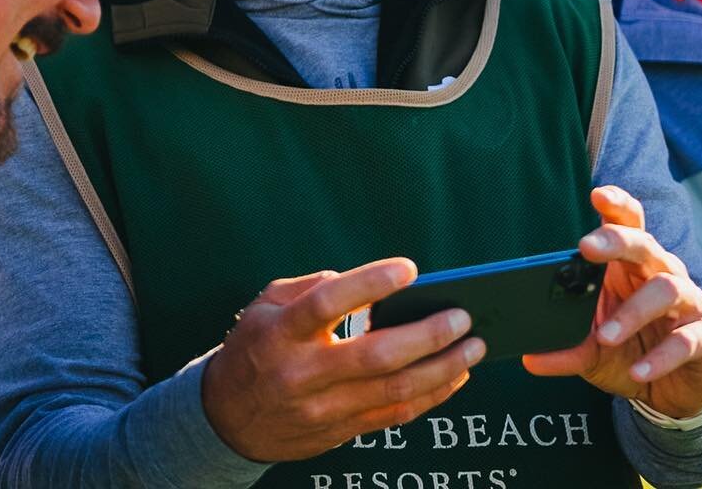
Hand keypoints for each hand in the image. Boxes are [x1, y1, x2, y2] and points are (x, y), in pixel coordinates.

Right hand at [200, 258, 484, 461]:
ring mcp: (323, 408)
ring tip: (473, 346)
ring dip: (441, 369)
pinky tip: (453, 377)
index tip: (409, 269)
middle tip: (463, 316)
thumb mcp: (265, 305)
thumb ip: (309, 288)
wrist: (228, 419)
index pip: (327, 304)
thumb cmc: (255, 346)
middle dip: (426, 336)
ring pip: (393, 391)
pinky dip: (429, 397)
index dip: (369, 284)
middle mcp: (303, 372)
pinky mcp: (339, 432)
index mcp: (281, 332)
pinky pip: (392, 416)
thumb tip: (360, 282)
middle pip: (374, 355)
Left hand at [522, 186, 701, 419]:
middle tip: (586, 247)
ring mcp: (688, 303)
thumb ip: (567, 350)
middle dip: (617, 240)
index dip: (616, 205)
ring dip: (633, 312)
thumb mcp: (595, 354)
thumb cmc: (633, 353)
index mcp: (633, 265)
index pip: (628, 223)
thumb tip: (529, 358)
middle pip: (645, 244)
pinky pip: (686, 340)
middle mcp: (662, 274)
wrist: (677, 392)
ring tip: (605, 336)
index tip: (596, 195)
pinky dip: (660, 356)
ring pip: (667, 289)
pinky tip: (639, 371)